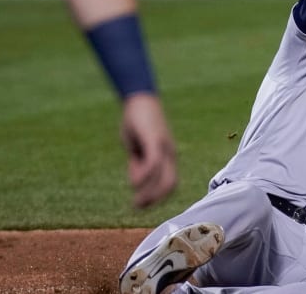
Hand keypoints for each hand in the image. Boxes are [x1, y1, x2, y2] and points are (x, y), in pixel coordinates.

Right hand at [121, 93, 176, 208]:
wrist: (139, 98)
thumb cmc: (137, 123)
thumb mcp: (137, 148)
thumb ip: (138, 164)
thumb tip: (137, 183)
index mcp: (167, 156)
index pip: (170, 183)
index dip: (158, 198)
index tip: (143, 206)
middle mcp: (169, 153)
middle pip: (170, 184)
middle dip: (156, 199)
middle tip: (138, 208)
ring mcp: (164, 146)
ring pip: (163, 176)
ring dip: (150, 192)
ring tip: (136, 202)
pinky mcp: (155, 139)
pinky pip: (154, 162)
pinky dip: (146, 176)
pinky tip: (135, 183)